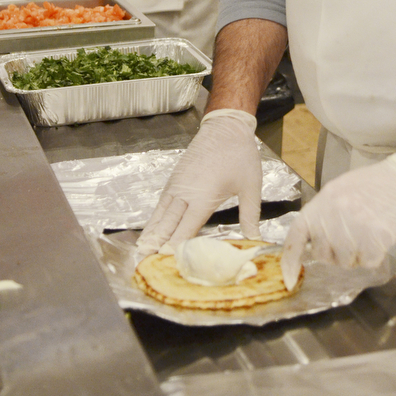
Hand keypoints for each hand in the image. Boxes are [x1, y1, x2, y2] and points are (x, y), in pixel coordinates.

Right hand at [136, 109, 262, 254]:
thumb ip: (250, 215)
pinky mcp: (174, 181)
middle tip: (142, 267)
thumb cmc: (240, 155)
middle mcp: (184, 194)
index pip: (184, 231)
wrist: (226, 126)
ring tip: (139, 255)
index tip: (165, 268)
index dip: (174, 250)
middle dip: (154, 247)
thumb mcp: (251, 186)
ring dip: (149, 235)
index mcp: (203, 198)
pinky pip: (160, 205)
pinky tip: (150, 232)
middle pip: (166, 226)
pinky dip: (153, 221)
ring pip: (159, 216)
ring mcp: (176, 186)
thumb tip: (255, 240)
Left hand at [280, 153, 395, 289]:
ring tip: (369, 233)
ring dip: (357, 255)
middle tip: (353, 237)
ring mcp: (352, 229)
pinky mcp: (374, 240)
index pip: (297, 235)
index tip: (289, 279)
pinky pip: (366, 263)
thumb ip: (325, 213)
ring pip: (345, 262)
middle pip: (322, 254)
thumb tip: (315, 238)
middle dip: (335, 253)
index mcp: (322, 202)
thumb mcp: (341, 190)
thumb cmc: (376, 183)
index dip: (290, 260)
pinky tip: (381, 237)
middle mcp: (333, 216)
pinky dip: (374, 256)